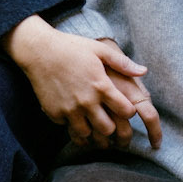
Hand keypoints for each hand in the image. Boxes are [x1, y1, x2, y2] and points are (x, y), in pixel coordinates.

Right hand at [2, 16, 162, 149]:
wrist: (38, 50)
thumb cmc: (71, 47)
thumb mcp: (99, 50)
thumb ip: (122, 63)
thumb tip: (144, 71)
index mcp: (101, 85)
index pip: (126, 111)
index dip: (128, 111)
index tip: (125, 108)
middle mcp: (86, 101)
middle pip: (108, 129)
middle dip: (112, 128)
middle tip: (111, 123)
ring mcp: (69, 109)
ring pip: (87, 134)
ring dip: (92, 131)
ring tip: (94, 126)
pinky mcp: (54, 113)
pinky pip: (68, 129)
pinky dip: (72, 126)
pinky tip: (75, 119)